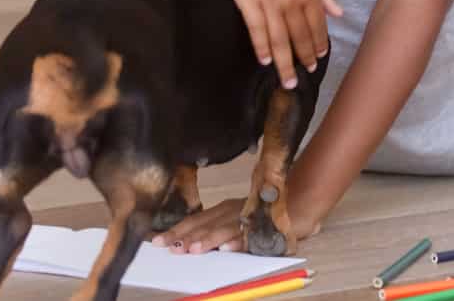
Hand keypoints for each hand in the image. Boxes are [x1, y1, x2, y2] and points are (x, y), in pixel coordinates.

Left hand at [150, 198, 320, 254]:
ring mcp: (248, 217)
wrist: (296, 203)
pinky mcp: (265, 225)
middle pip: (204, 224)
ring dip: (208, 239)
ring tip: (193, 250)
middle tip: (168, 247)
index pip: (194, 220)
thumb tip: (183, 242)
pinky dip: (239, 241)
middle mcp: (232, 211)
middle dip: (184, 236)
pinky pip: (251, 235)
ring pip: (224, 229)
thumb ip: (212, 227)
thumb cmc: (260, 213)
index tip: (156, 240)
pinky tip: (228, 248)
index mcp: (222, 209)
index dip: (176, 230)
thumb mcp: (233, 217)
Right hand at [220, 0, 342, 89]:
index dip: (318, 43)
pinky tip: (265, 61)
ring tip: (287, 82)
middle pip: (300, 36)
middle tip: (306, 74)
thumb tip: (338, 14)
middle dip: (304, 58)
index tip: (319, 57)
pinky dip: (262, 48)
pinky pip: (257, 30)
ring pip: (279, 40)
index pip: (317, 24)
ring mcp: (269, 3)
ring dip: (285, 63)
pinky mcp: (248, 2)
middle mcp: (292, 0)